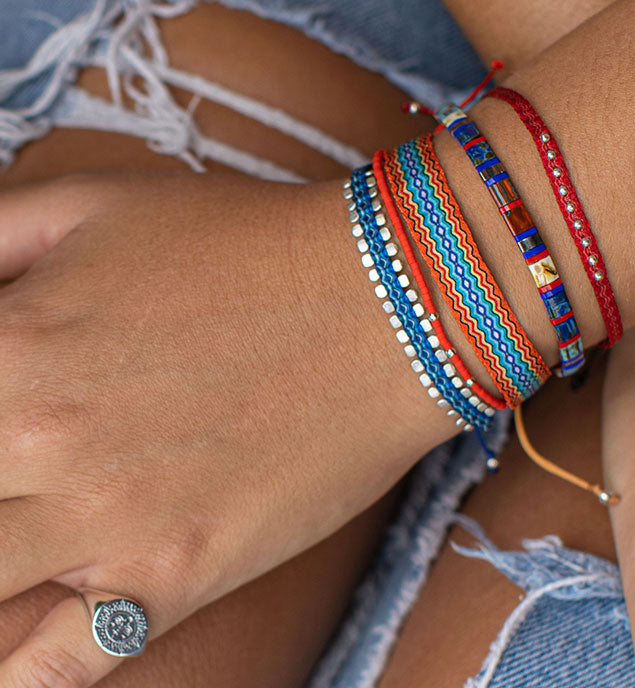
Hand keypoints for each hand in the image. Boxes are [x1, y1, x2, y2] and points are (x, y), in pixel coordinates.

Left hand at [0, 169, 445, 685]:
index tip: (0, 416)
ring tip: (23, 537)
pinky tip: (18, 642)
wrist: (387, 305)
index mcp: (9, 346)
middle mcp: (39, 447)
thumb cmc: (249, 242)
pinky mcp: (173, 579)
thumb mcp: (97, 202)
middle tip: (24, 467)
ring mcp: (107, 526)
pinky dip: (17, 673)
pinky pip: (50, 671)